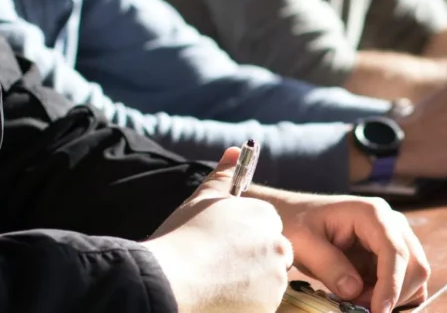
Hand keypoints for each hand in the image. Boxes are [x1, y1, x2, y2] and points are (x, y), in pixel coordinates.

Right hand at [143, 148, 293, 312]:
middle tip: (217, 269)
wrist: (168, 281)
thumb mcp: (201, 200)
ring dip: (248, 285)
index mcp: (265, 217)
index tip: (222, 248)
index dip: (243, 240)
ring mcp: (276, 279)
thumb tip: (236, 150)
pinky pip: (261, 305)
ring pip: (268, 283)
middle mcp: (278, 246)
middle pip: (272, 256)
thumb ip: (223, 176)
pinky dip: (245, 304)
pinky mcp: (269, 306)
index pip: (266, 228)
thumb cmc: (181, 238)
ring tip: (214, 284)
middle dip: (251, 263)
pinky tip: (219, 300)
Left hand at [267, 193, 428, 312]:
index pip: (395, 251)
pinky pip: (407, 280)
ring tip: (358, 301)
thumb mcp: (303, 243)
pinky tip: (368, 297)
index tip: (379, 311)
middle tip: (359, 308)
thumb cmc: (297, 223)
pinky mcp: (393, 255)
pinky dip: (394, 296)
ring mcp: (396, 238)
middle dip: (392, 294)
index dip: (391, 284)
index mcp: (372, 214)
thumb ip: (328, 265)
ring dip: (393, 297)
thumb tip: (354, 290)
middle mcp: (392, 223)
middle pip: (414, 265)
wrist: (296, 216)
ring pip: (415, 275)